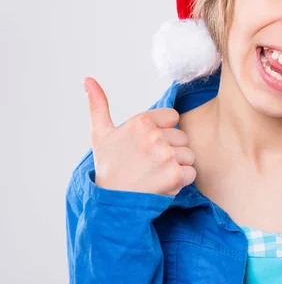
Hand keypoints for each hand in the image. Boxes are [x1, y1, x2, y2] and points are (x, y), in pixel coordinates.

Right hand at [84, 77, 196, 195]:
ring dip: (177, 167)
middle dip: (171, 150)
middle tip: (150, 163)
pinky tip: (162, 185)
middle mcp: (155, 136)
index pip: (173, 117)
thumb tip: (88, 78)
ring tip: (155, 174)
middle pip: (183, 138)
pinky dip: (180, 182)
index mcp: (141, 122)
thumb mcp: (101, 134)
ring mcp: (166, 156)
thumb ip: (98, 104)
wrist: (110, 204)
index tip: (148, 145)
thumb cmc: (108, 167)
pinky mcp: (175, 175)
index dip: (164, 132)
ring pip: (189, 156)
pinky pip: (191, 173)